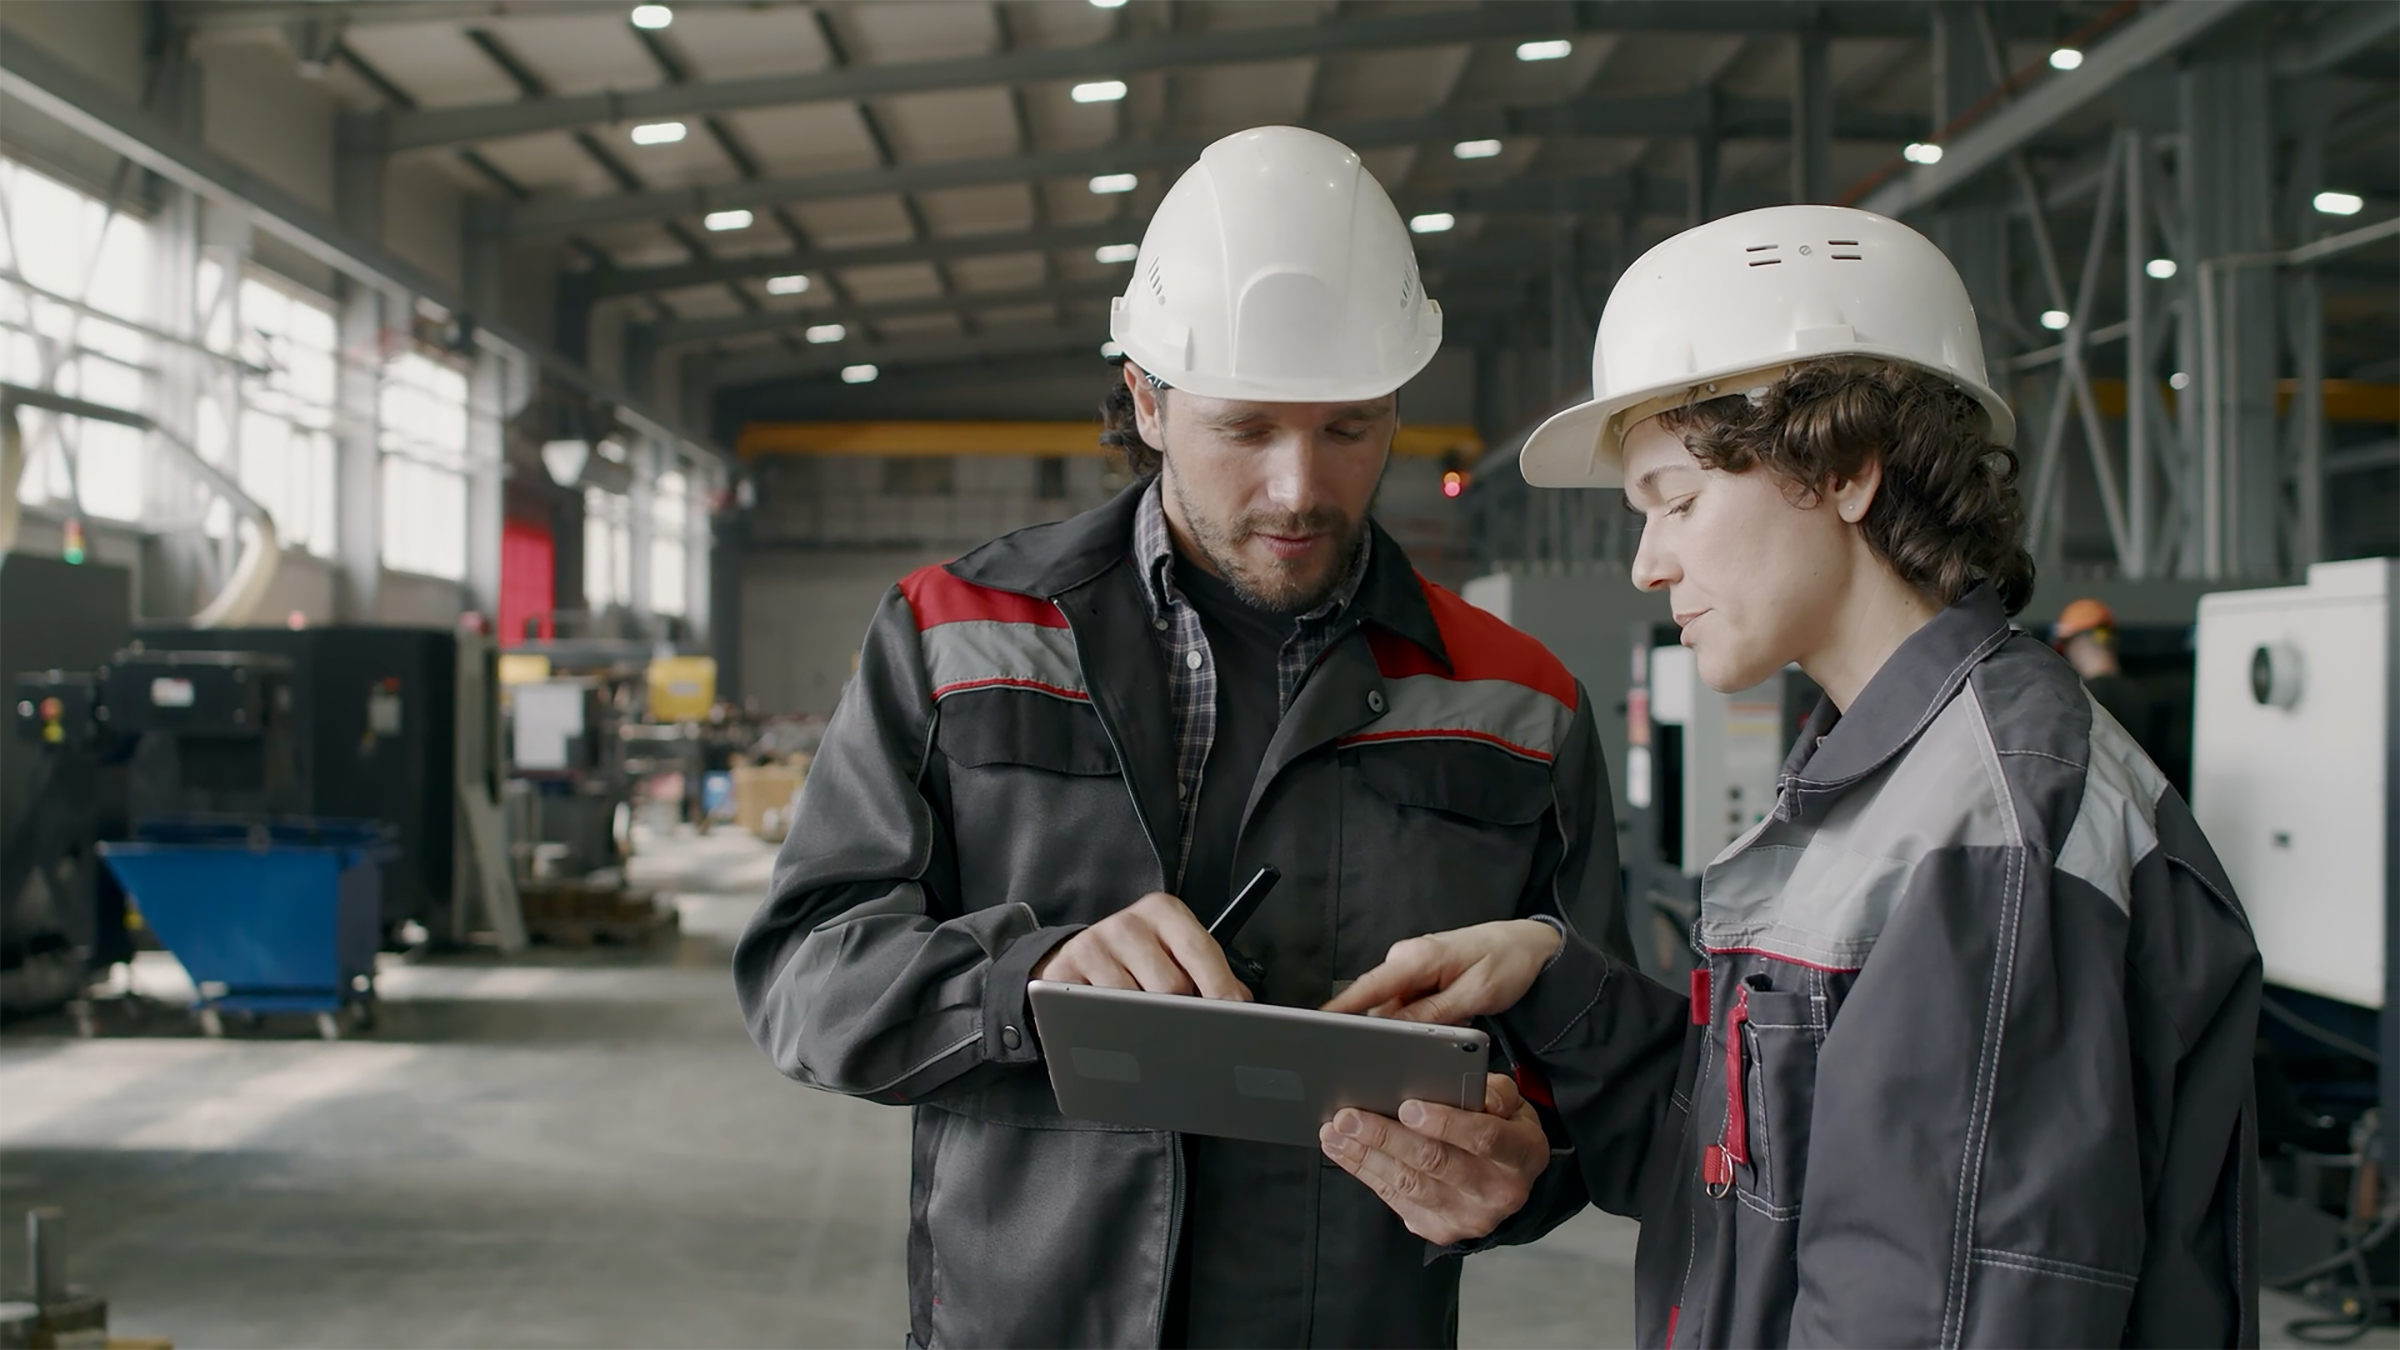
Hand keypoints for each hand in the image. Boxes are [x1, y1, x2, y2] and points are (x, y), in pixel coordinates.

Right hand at [1032, 891, 1250, 1000]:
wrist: (1076, 958)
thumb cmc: (1138, 960)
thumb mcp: (1175, 954)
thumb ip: (1209, 973)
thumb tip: (1240, 1003)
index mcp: (1164, 912)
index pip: (1201, 950)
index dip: (1220, 987)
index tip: (1234, 1014)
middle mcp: (1129, 922)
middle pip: (1170, 986)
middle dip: (1180, 1012)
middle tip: (1177, 1021)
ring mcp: (1094, 943)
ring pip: (1135, 1004)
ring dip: (1143, 1021)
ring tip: (1140, 1016)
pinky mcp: (1066, 968)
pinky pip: (1099, 1009)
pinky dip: (1111, 1023)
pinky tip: (1113, 1017)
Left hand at [1318, 1073, 1549, 1244]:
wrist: (1508, 1182)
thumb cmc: (1504, 1130)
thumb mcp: (1514, 1105)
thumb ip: (1494, 1091)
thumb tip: (1467, 1085)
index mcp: (1523, 1154)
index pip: (1484, 1138)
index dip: (1445, 1122)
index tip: (1407, 1106)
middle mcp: (1499, 1192)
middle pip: (1435, 1162)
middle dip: (1387, 1136)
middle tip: (1349, 1116)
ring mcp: (1468, 1217)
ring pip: (1409, 1183)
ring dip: (1366, 1155)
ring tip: (1336, 1131)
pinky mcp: (1440, 1230)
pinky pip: (1395, 1199)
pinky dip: (1365, 1172)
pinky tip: (1344, 1151)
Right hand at [1320, 919, 1562, 1022]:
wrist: (1530, 944)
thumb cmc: (1508, 962)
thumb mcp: (1476, 994)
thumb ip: (1434, 1013)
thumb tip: (1396, 1031)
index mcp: (1417, 957)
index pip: (1369, 985)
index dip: (1342, 1007)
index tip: (1318, 1025)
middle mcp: (1407, 958)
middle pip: (1378, 1002)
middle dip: (1381, 1029)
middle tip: (1391, 1054)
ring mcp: (1413, 966)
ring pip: (1392, 1006)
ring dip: (1404, 1026)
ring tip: (1429, 1036)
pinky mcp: (1421, 976)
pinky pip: (1406, 1004)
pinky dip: (1415, 1019)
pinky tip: (1437, 1027)